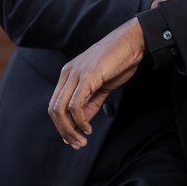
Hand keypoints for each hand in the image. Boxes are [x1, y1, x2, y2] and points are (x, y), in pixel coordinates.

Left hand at [49, 19, 145, 148]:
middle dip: (63, 131)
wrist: (132, 42)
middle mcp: (67, 73)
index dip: (61, 125)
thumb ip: (90, 103)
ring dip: (70, 129)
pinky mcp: (87, 76)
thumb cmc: (119, 61)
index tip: (72, 139)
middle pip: (54, 109)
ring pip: (60, 109)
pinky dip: (79, 120)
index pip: (55, 104)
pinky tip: (87, 128)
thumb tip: (81, 122)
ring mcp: (75, 74)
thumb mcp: (101, 86)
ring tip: (81, 139)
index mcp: (68, 74)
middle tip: (76, 144)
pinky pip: (75, 104)